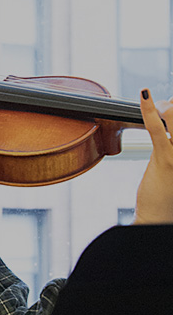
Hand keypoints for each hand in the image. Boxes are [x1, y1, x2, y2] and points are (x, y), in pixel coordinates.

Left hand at [134, 89, 172, 223]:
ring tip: (158, 106)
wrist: (159, 219)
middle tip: (166, 105)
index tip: (172, 104)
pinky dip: (148, 109)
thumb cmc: (168, 195)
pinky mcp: (166, 159)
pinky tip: (144, 96)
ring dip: (165, 106)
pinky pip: (157, 128)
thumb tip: (168, 123)